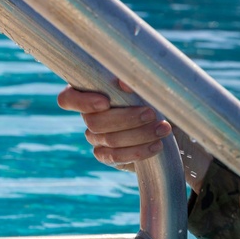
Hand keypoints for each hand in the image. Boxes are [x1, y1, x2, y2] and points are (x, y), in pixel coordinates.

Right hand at [57, 81, 171, 171]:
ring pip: (109, 140)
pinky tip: (157, 145)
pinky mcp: (108, 156)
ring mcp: (96, 138)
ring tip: (163, 128)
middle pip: (94, 122)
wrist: (170, 124)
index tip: (105, 102)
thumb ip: (135, 81)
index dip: (82, 102)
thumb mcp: (149, 87)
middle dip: (126, 118)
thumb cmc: (156, 98)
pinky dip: (138, 151)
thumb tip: (124, 83)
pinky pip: (115, 157)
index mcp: (90, 93)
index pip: (68, 99)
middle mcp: (89, 117)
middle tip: (151, 113)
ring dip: (139, 134)